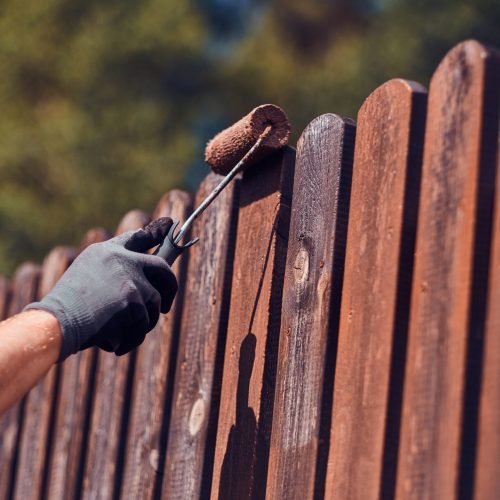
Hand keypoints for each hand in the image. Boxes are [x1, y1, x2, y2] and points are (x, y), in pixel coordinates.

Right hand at [25, 218, 177, 360]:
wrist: (55, 323)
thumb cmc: (67, 307)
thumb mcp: (86, 277)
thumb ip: (113, 270)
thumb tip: (143, 279)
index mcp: (107, 252)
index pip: (137, 237)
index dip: (156, 232)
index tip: (170, 224)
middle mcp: (122, 259)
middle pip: (162, 268)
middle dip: (170, 289)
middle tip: (165, 307)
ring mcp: (129, 279)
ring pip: (155, 303)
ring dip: (143, 323)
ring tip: (121, 332)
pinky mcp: (133, 301)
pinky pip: (143, 325)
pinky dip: (131, 339)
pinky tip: (114, 342)